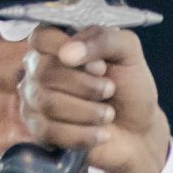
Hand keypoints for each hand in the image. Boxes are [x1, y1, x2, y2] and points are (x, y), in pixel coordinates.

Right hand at [21, 26, 172, 172]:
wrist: (138, 131)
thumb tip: (66, 53)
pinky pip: (48, 131)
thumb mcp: (128, 53)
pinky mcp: (38, 130)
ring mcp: (35, 100)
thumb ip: (103, 39)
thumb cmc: (130, 88)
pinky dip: (81, 134)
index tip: (100, 66)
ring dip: (87, 111)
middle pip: (44, 72)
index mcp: (58, 44)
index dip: (69, 51)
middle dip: (85, 85)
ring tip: (108, 114)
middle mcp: (39, 69)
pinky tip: (101, 133)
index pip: (41, 37)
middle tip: (110, 90)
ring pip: (46, 103)